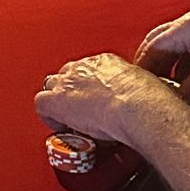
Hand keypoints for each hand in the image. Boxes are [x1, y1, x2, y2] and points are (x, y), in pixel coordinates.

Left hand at [34, 52, 178, 150]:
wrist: (137, 105)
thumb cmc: (147, 100)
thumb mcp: (146, 87)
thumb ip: (138, 90)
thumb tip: (149, 102)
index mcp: (106, 61)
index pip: (87, 69)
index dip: (87, 85)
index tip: (94, 99)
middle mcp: (84, 67)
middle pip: (65, 75)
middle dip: (69, 91)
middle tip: (80, 111)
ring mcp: (68, 82)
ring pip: (50, 86)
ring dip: (57, 101)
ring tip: (68, 120)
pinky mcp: (57, 101)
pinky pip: (41, 104)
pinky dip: (47, 116)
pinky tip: (60, 128)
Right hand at [136, 4, 189, 82]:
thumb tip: (177, 109)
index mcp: (183, 28)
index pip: (150, 48)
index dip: (141, 68)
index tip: (135, 85)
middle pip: (158, 44)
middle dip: (152, 65)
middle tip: (146, 85)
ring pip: (176, 48)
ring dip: (171, 66)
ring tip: (170, 86)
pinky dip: (186, 65)